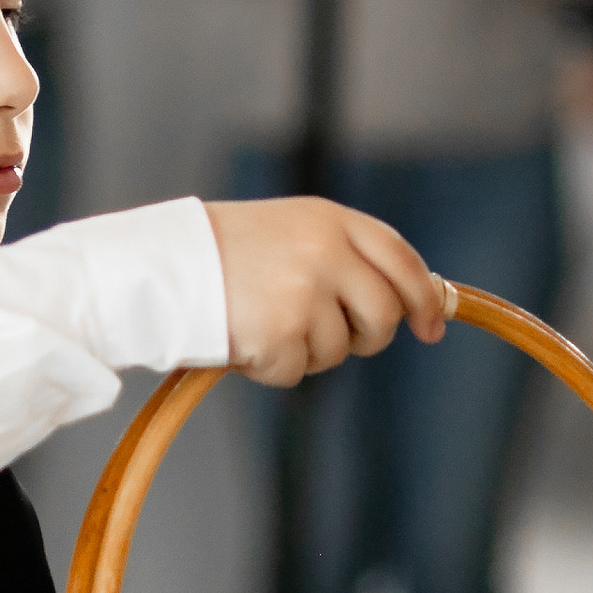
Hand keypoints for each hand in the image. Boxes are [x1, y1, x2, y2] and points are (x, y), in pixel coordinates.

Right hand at [204, 198, 446, 385]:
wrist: (161, 267)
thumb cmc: (220, 252)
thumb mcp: (290, 230)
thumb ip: (342, 255)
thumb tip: (401, 302)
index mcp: (330, 221)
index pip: (402, 260)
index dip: (424, 298)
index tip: (431, 326)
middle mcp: (326, 252)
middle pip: (383, 314)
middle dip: (368, 337)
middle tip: (338, 340)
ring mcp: (306, 294)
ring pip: (339, 351)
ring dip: (307, 351)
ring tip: (265, 324)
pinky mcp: (283, 333)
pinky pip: (297, 372)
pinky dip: (273, 367)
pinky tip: (246, 339)